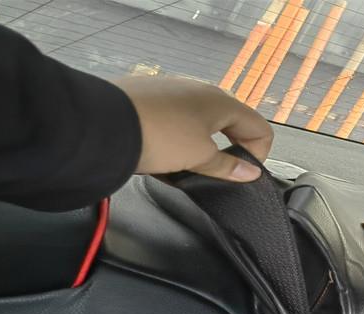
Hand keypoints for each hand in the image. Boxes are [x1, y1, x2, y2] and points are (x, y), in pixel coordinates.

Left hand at [115, 76, 272, 181]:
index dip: (258, 155)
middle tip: (216, 173)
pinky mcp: (151, 99)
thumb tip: (250, 172)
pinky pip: (176, 122)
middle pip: (231, 124)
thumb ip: (228, 166)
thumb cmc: (156, 134)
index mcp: (221, 102)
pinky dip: (178, 141)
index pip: (259, 128)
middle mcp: (200, 91)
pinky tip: (163, 156)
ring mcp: (174, 92)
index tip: (242, 173)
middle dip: (229, 151)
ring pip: (201, 124)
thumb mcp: (200, 158)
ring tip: (185, 167)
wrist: (104, 123)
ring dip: (201, 148)